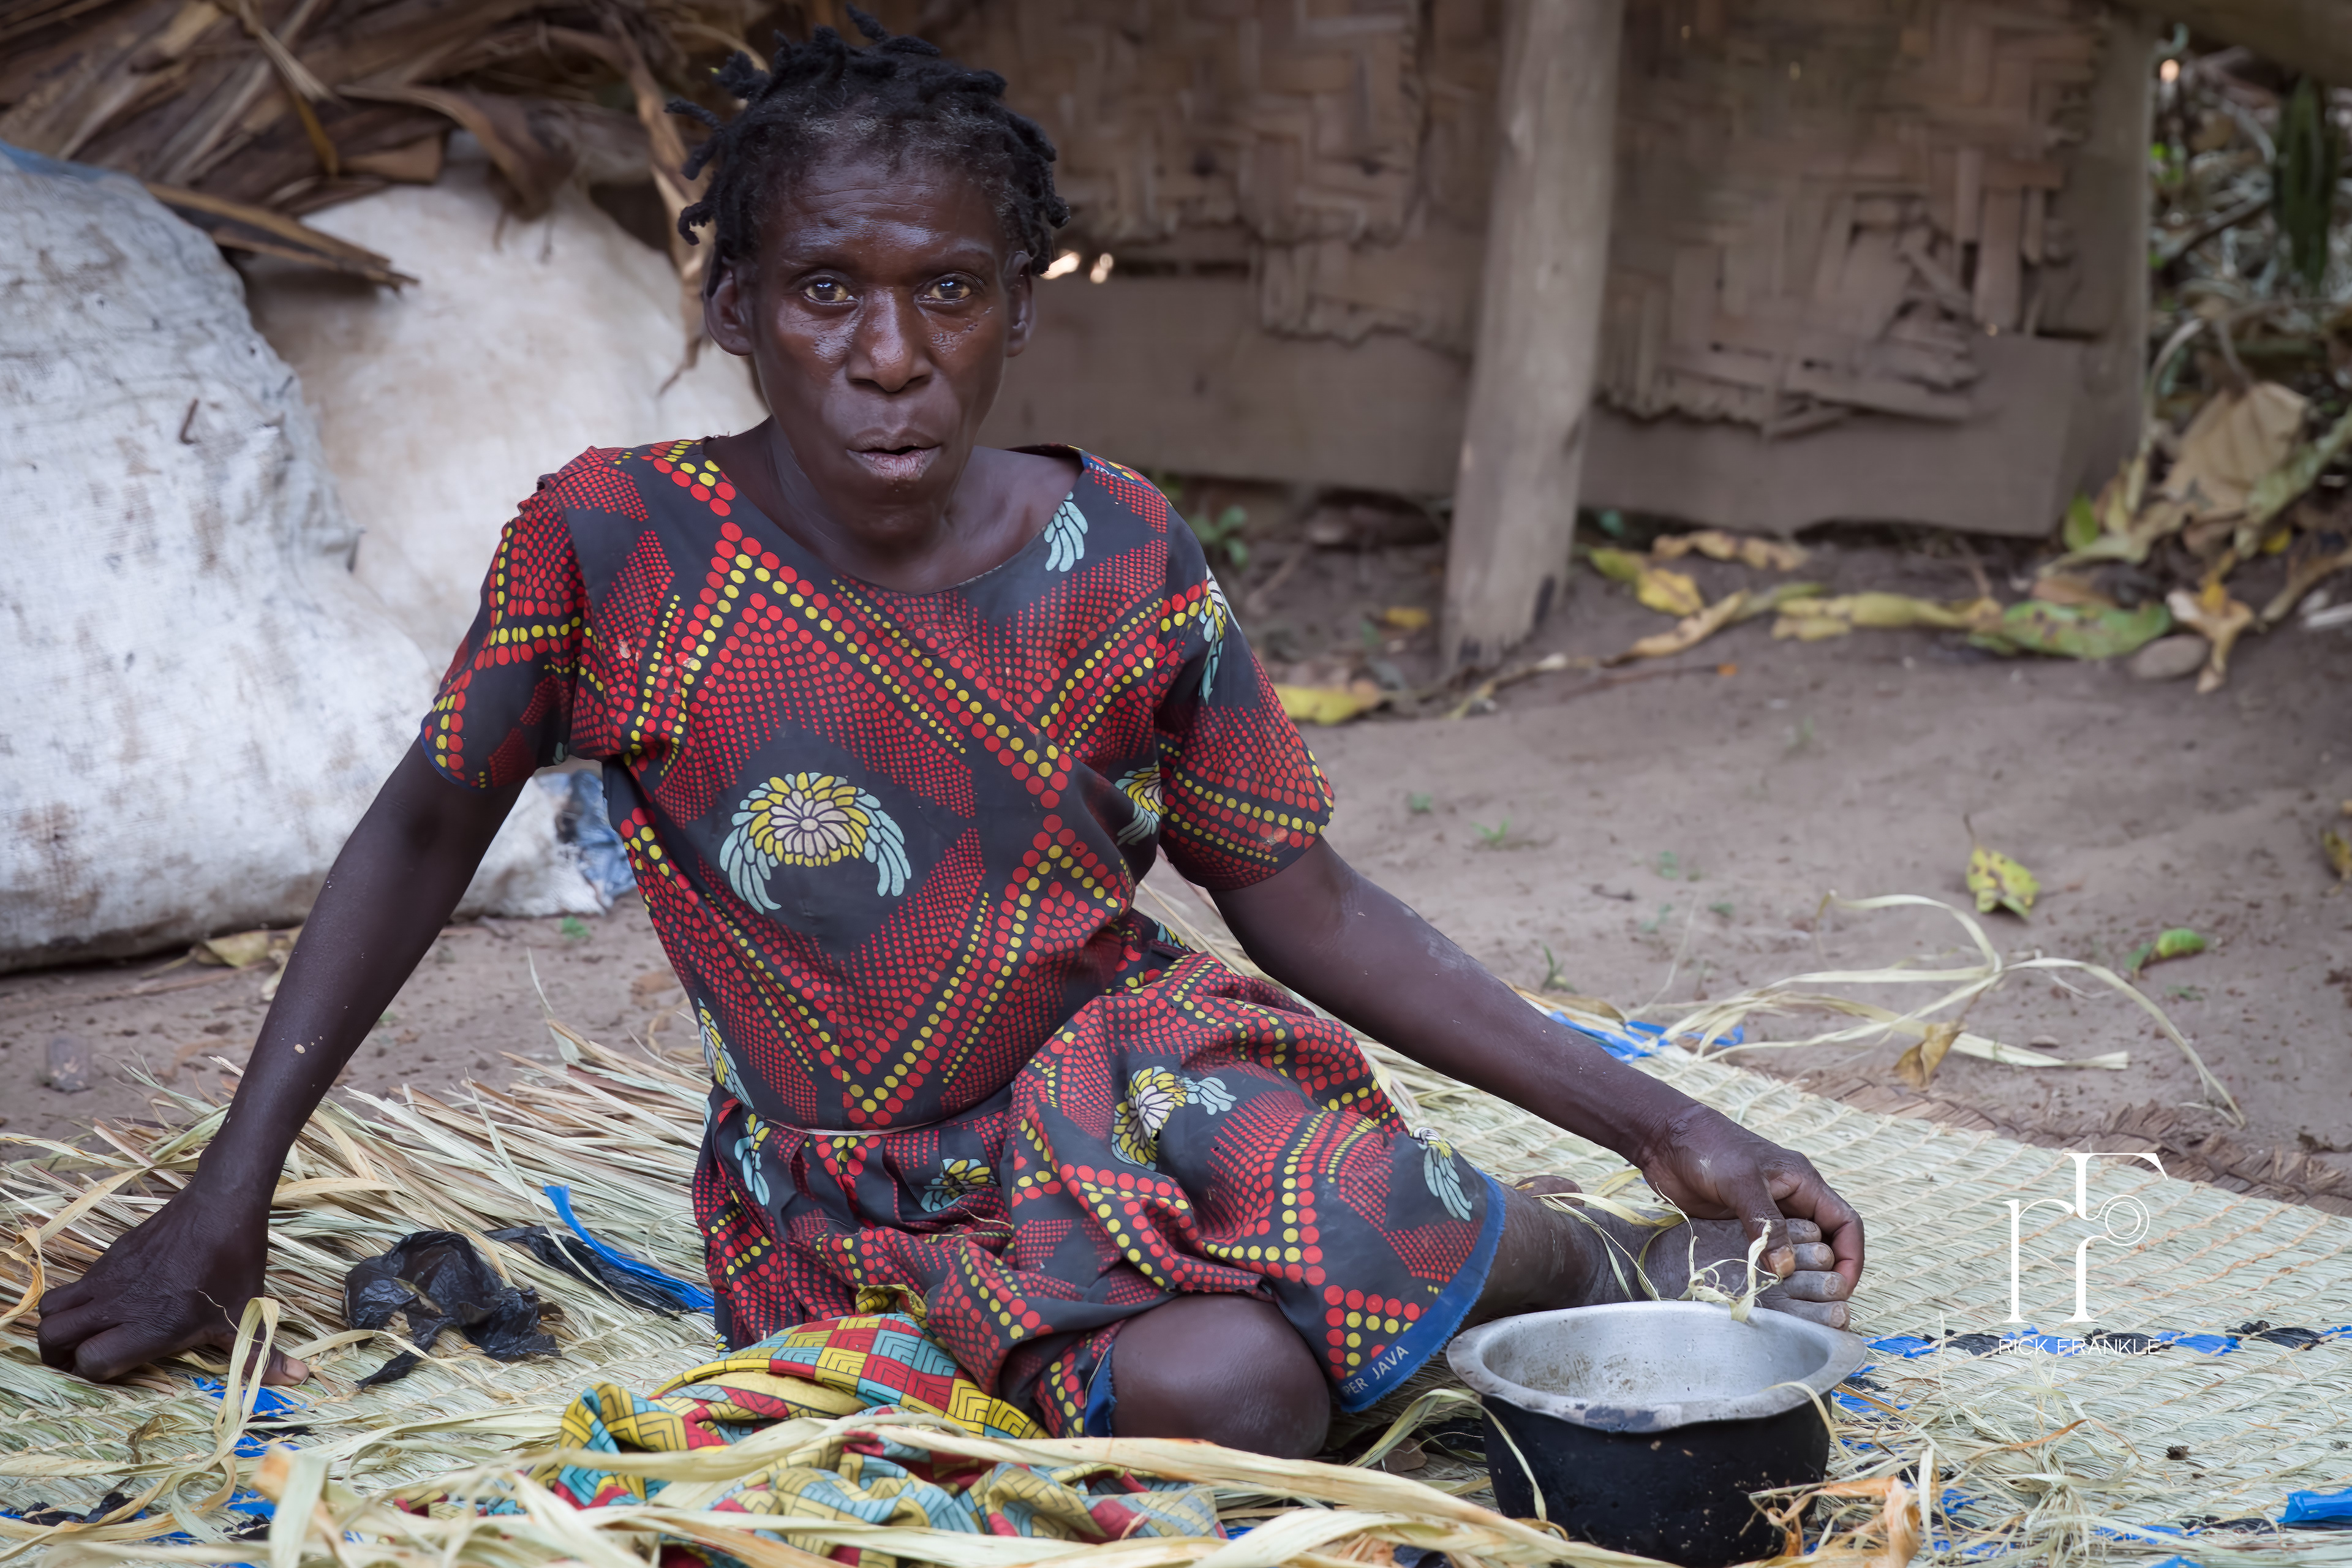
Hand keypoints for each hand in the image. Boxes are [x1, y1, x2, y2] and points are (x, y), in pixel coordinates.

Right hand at [36, 1187, 307, 1384]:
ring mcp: (108, 1277)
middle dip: (58, 1357)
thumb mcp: (245, 1313)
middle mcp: (117, 1304)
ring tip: (82, 1336)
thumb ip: (260, 1354)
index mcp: (147, 1327)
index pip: (90, 1362)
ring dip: (59, 1327)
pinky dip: (77, 1300)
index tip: (115, 1372)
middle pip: (53, 1338)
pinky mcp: (110, 1255)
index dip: (95, 1374)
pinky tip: (110, 1302)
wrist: (221, 1204)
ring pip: (52, 1308)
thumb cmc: (234, 1263)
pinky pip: (75, 1283)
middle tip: (79, 1361)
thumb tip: (297, 1378)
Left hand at [1634, 1102, 1864, 1297]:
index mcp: (1804, 1183)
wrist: (1665, 1140)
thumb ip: (1766, 1224)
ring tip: (1791, 1308)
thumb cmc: (1708, 1148)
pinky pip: (1763, 1255)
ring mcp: (1764, 1215)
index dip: (1851, 1258)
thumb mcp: (1742, 1182)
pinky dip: (1766, 1273)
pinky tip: (1760, 1292)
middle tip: (1817, 1308)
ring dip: (1795, 1278)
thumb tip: (1787, 1269)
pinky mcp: (1739, 1227)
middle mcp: (1790, 1201)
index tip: (1842, 1290)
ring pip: (1793, 1253)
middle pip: (1825, 1244)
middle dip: (1826, 1275)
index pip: (1845, 1224)